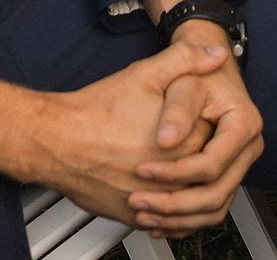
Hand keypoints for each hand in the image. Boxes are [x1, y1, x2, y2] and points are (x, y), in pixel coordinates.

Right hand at [0, 32, 263, 233]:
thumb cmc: (95, 111)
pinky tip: (170, 202)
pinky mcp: (134, 216)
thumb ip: (186, 59)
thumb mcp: (145, 73)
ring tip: (191, 178)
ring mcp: (154, 200)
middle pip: (208, 178)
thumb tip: (216, 52)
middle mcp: (172, 177)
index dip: (215, 131)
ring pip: (191, 207)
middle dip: (208, 165)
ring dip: (195, 195)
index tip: (206, 123)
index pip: (220, 144)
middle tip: (199, 149)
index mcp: (184, 143)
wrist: (56, 141)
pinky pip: (167, 224)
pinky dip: (174, 216)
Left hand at [130, 24, 263, 230]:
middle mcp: (247, 149)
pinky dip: (184, 221)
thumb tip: (166, 140)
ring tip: (144, 216)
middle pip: (216, 193)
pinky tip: (157, 222)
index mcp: (243, 124)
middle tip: (140, 202)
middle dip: (174, 205)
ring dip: (178, 219)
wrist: (206, 73)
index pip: (211, 164)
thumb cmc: (196, 75)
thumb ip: (176, 109)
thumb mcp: (184, 81)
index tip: (142, 170)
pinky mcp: (227, 177)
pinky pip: (210, 210)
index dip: (175, 173)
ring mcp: (239, 166)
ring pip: (214, 208)